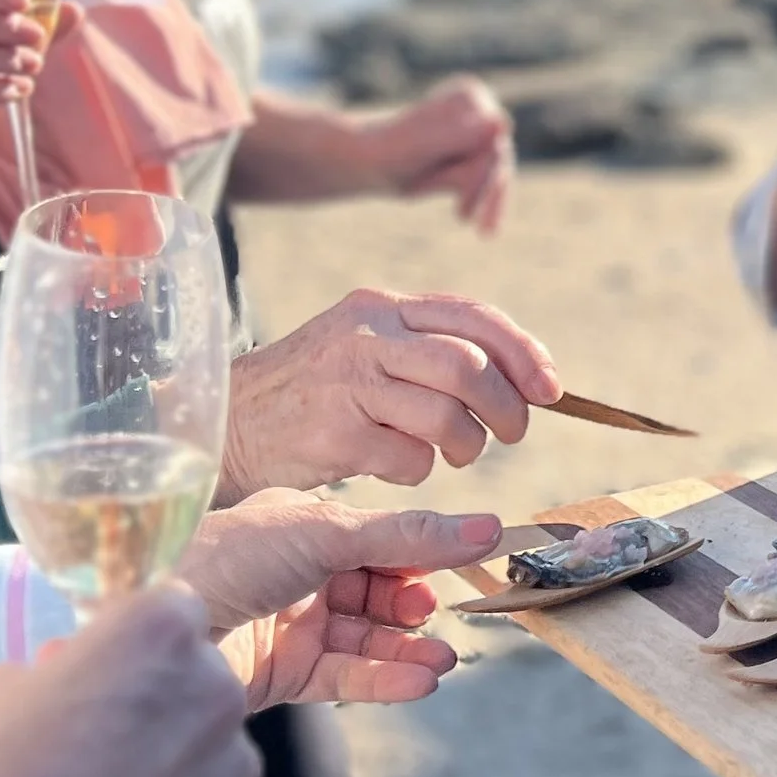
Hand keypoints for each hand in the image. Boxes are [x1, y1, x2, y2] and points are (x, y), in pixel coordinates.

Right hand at [0, 585, 260, 776]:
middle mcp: (216, 691)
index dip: (137, 643)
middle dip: (163, 705)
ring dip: (177, 771)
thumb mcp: (3, 690)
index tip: (108, 674)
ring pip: (213, 754)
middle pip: (201, 682)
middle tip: (101, 751)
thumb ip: (65, 670)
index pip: (173, 610)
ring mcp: (236, 770)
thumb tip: (78, 680)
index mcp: (159, 633)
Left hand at [176, 489, 501, 707]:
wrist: (164, 625)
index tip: (473, 556)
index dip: (422, 548)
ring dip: (406, 648)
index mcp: (301, 526)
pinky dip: (385, 678)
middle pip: (375, 590)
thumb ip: (407, 536)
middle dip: (412, 602)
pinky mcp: (282, 674)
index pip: (378, 537)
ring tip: (444, 659)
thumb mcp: (327, 532)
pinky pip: (346, 676)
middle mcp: (296, 574)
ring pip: (365, 639)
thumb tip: (485, 528)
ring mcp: (290, 625)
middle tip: (436, 609)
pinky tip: (420, 680)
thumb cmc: (230, 558)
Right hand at [218, 287, 561, 495]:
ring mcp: (347, 383)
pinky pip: (410, 460)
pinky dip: (418, 471)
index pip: (473, 317)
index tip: (551, 389)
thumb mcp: (365, 346)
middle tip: (513, 434)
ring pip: (447, 417)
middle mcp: (365, 335)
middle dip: (507, 407)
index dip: (523, 353)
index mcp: (381, 305)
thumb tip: (523, 374)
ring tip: (456, 454)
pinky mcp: (333, 434)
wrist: (225, 423)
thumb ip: (430, 348)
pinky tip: (396, 465)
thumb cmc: (313, 392)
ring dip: (467, 446)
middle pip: (468, 366)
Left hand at [357, 78, 514, 233]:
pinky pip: (493, 180)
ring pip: (498, 171)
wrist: (367, 163)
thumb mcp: (424, 146)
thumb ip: (461, 135)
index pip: (491, 141)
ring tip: (483, 231)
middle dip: (483, 190)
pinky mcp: (475, 151)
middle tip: (469, 222)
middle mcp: (479, 109)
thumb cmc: (390, 153)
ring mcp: (478, 131)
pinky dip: (490, 204)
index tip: (460, 209)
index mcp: (469, 96)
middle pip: (497, 157)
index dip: (480, 175)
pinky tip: (485, 229)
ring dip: (490, 201)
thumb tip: (503, 123)